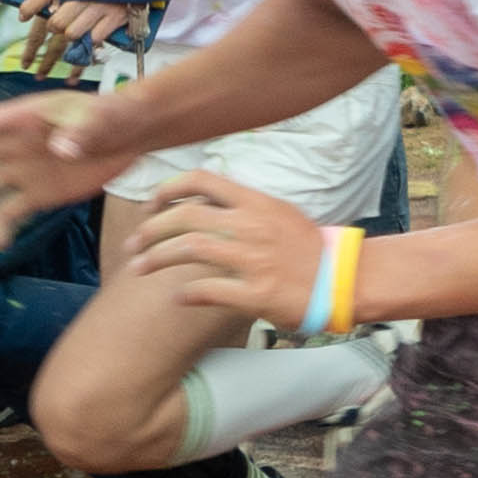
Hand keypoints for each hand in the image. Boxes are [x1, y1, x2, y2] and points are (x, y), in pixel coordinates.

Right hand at [0, 92, 122, 244]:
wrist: (135, 136)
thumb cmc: (115, 115)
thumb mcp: (104, 117)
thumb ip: (84, 131)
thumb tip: (62, 147)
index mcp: (25, 119)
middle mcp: (15, 145)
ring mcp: (24, 170)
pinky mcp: (37, 193)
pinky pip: (11, 211)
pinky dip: (0, 226)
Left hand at [124, 167, 323, 326]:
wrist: (343, 280)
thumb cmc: (308, 250)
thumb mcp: (279, 214)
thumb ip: (242, 208)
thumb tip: (202, 205)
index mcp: (257, 203)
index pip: (203, 181)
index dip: (168, 190)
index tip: (152, 206)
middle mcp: (253, 226)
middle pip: (186, 216)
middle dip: (150, 230)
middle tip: (134, 246)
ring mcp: (254, 259)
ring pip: (190, 249)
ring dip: (156, 259)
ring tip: (139, 269)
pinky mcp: (256, 293)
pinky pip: (208, 290)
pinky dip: (186, 293)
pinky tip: (179, 297)